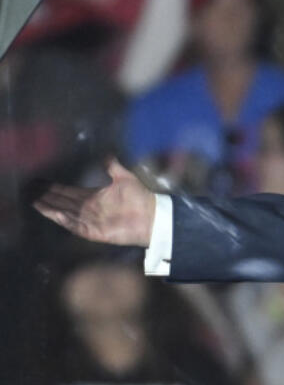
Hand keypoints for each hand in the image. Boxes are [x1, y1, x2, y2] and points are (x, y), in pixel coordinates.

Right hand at [32, 158, 156, 247]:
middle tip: (29, 191)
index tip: (40, 182)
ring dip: (50, 208)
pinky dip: (65, 220)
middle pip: (63, 202)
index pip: (69, 192)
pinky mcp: (94, 232)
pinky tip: (54, 213)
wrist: (153, 216)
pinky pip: (75, 226)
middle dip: (47, 197)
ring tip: (34, 202)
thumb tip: (106, 153)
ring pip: (65, 214)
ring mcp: (90, 221)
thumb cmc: (140, 198)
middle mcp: (88, 209)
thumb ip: (113, 166)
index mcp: (94, 196)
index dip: (55, 188)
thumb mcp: (125, 178)